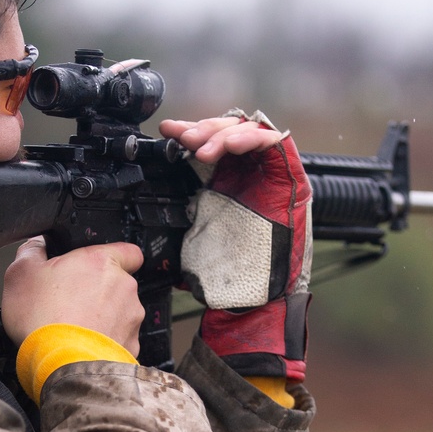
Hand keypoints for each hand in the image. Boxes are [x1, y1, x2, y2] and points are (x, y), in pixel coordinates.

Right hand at [1, 237, 144, 355]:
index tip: (97, 267)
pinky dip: (104, 342)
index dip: (114, 257)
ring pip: (120, 313)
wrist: (61, 366)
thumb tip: (37, 244)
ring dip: (102, 318)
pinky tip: (82, 347)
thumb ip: (32, 250)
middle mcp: (124, 288)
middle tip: (70, 302)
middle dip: (98, 292)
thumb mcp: (20, 273)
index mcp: (102, 263)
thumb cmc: (42, 319)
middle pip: (118, 284)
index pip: (128, 251)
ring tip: (74, 329)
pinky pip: (119, 340)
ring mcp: (130, 319)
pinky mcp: (130, 346)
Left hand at [170, 109, 312, 381]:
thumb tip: (142, 196)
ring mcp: (269, 175)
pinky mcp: (291, 178)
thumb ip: (178, 208)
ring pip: (249, 132)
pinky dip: (251, 138)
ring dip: (223, 132)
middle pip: (228, 132)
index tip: (167, 133)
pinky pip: (275, 143)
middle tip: (185, 138)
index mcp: (224, 183)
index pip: (208, 145)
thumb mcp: (190, 232)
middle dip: (203, 130)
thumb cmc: (225, 274)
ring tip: (203, 147)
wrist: (252, 301)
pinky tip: (230, 146)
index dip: (188, 134)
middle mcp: (247, 176)